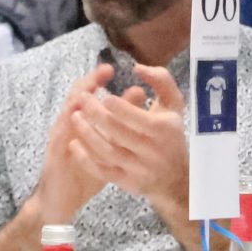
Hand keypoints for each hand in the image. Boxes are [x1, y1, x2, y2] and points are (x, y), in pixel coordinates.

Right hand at [31, 66, 115, 223]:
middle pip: (76, 97)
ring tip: (91, 88)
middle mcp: (67, 125)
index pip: (87, 95)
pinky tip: (76, 117)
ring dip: (78, 99)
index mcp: (80, 122)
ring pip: (67, 112)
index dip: (97, 80)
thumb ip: (120, 124)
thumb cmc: (84, 174)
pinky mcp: (55, 153)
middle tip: (105, 70)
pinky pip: (61, 136)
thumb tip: (138, 95)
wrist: (61, 201)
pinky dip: (68, 125)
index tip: (110, 68)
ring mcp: (59, 138)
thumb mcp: (105, 149)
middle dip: (89, 82)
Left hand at [72, 66, 191, 229]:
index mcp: (163, 128)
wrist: (176, 178)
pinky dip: (85, 158)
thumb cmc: (171, 134)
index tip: (103, 94)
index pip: (133, 115)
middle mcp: (151, 151)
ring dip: (86, 133)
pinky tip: (75, 144)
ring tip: (75, 117)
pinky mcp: (127, 183)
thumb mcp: (174, 105)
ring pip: (106, 151)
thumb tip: (137, 67)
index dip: (115, 104)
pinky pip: (101, 171)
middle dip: (94, 113)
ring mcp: (138, 169)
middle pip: (115, 130)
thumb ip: (161, 80)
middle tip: (82, 100)